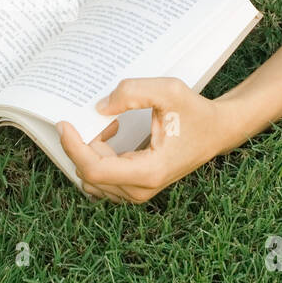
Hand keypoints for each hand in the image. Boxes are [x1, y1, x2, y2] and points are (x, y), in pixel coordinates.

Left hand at [56, 77, 234, 203]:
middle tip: (90, 116)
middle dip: (82, 144)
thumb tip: (100, 108)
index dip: (73, 147)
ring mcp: (137, 191)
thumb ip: (133, 93)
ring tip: (107, 124)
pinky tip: (110, 134)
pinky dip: (97, 156)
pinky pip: (102, 178)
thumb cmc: (195, 113)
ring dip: (90, 150)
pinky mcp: (135, 187)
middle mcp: (141, 189)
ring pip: (93, 178)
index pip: (95, 170)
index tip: (65, 124)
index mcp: (148, 171)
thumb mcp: (169, 91)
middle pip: (89, 174)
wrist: (217, 132)